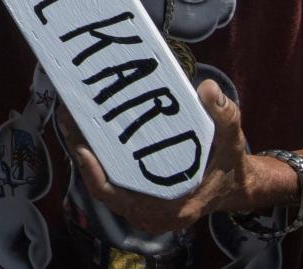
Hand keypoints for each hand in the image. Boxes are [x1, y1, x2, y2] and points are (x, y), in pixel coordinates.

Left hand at [58, 80, 266, 233]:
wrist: (235, 186)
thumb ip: (223, 115)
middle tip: (67, 115)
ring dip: (86, 152)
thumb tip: (207, 90)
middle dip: (81, 151)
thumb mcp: (232, 138)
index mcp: (170, 206)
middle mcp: (150, 213)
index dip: (93, 172)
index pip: (115, 195)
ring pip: (104, 182)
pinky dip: (99, 158)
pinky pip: (111, 180)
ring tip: (72, 117)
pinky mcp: (141, 198)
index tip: (79, 146)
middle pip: (101, 185)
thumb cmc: (230, 164)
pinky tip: (90, 130)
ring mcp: (143, 208)